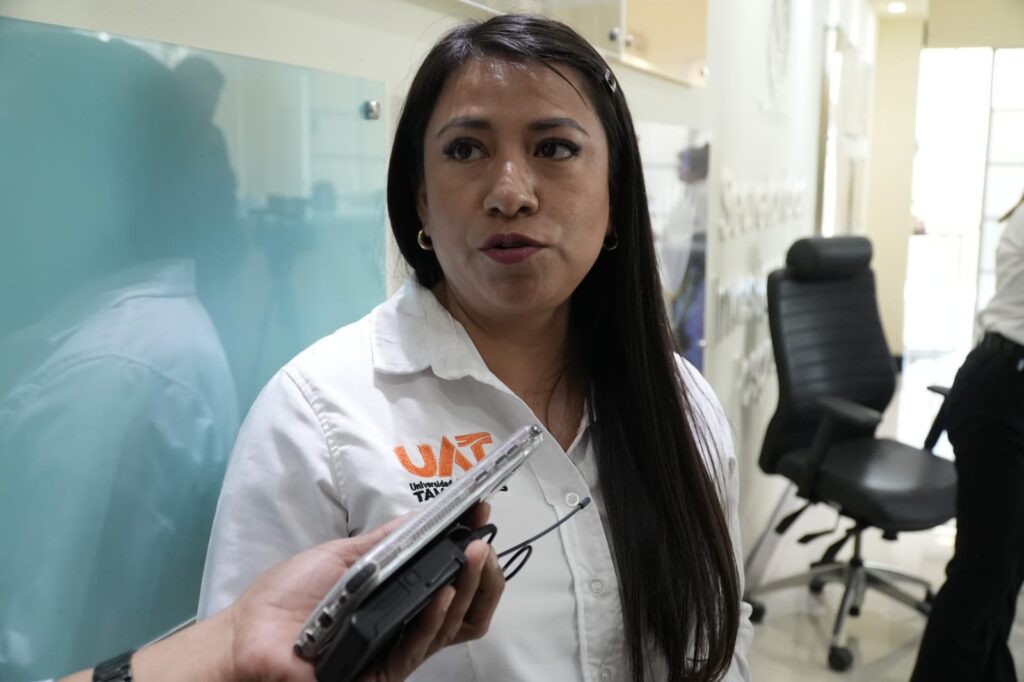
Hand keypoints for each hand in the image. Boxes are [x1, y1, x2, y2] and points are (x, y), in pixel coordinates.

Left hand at [228, 503, 503, 681]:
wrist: (247, 633)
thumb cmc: (287, 597)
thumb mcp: (342, 556)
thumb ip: (385, 542)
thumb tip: (423, 516)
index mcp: (399, 600)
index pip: (453, 582)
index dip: (474, 556)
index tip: (482, 516)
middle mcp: (404, 627)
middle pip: (465, 609)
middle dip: (484, 576)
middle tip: (484, 542)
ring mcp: (394, 651)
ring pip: (450, 627)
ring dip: (467, 587)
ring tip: (473, 554)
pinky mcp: (380, 673)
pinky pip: (416, 647)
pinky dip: (433, 617)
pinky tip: (443, 591)